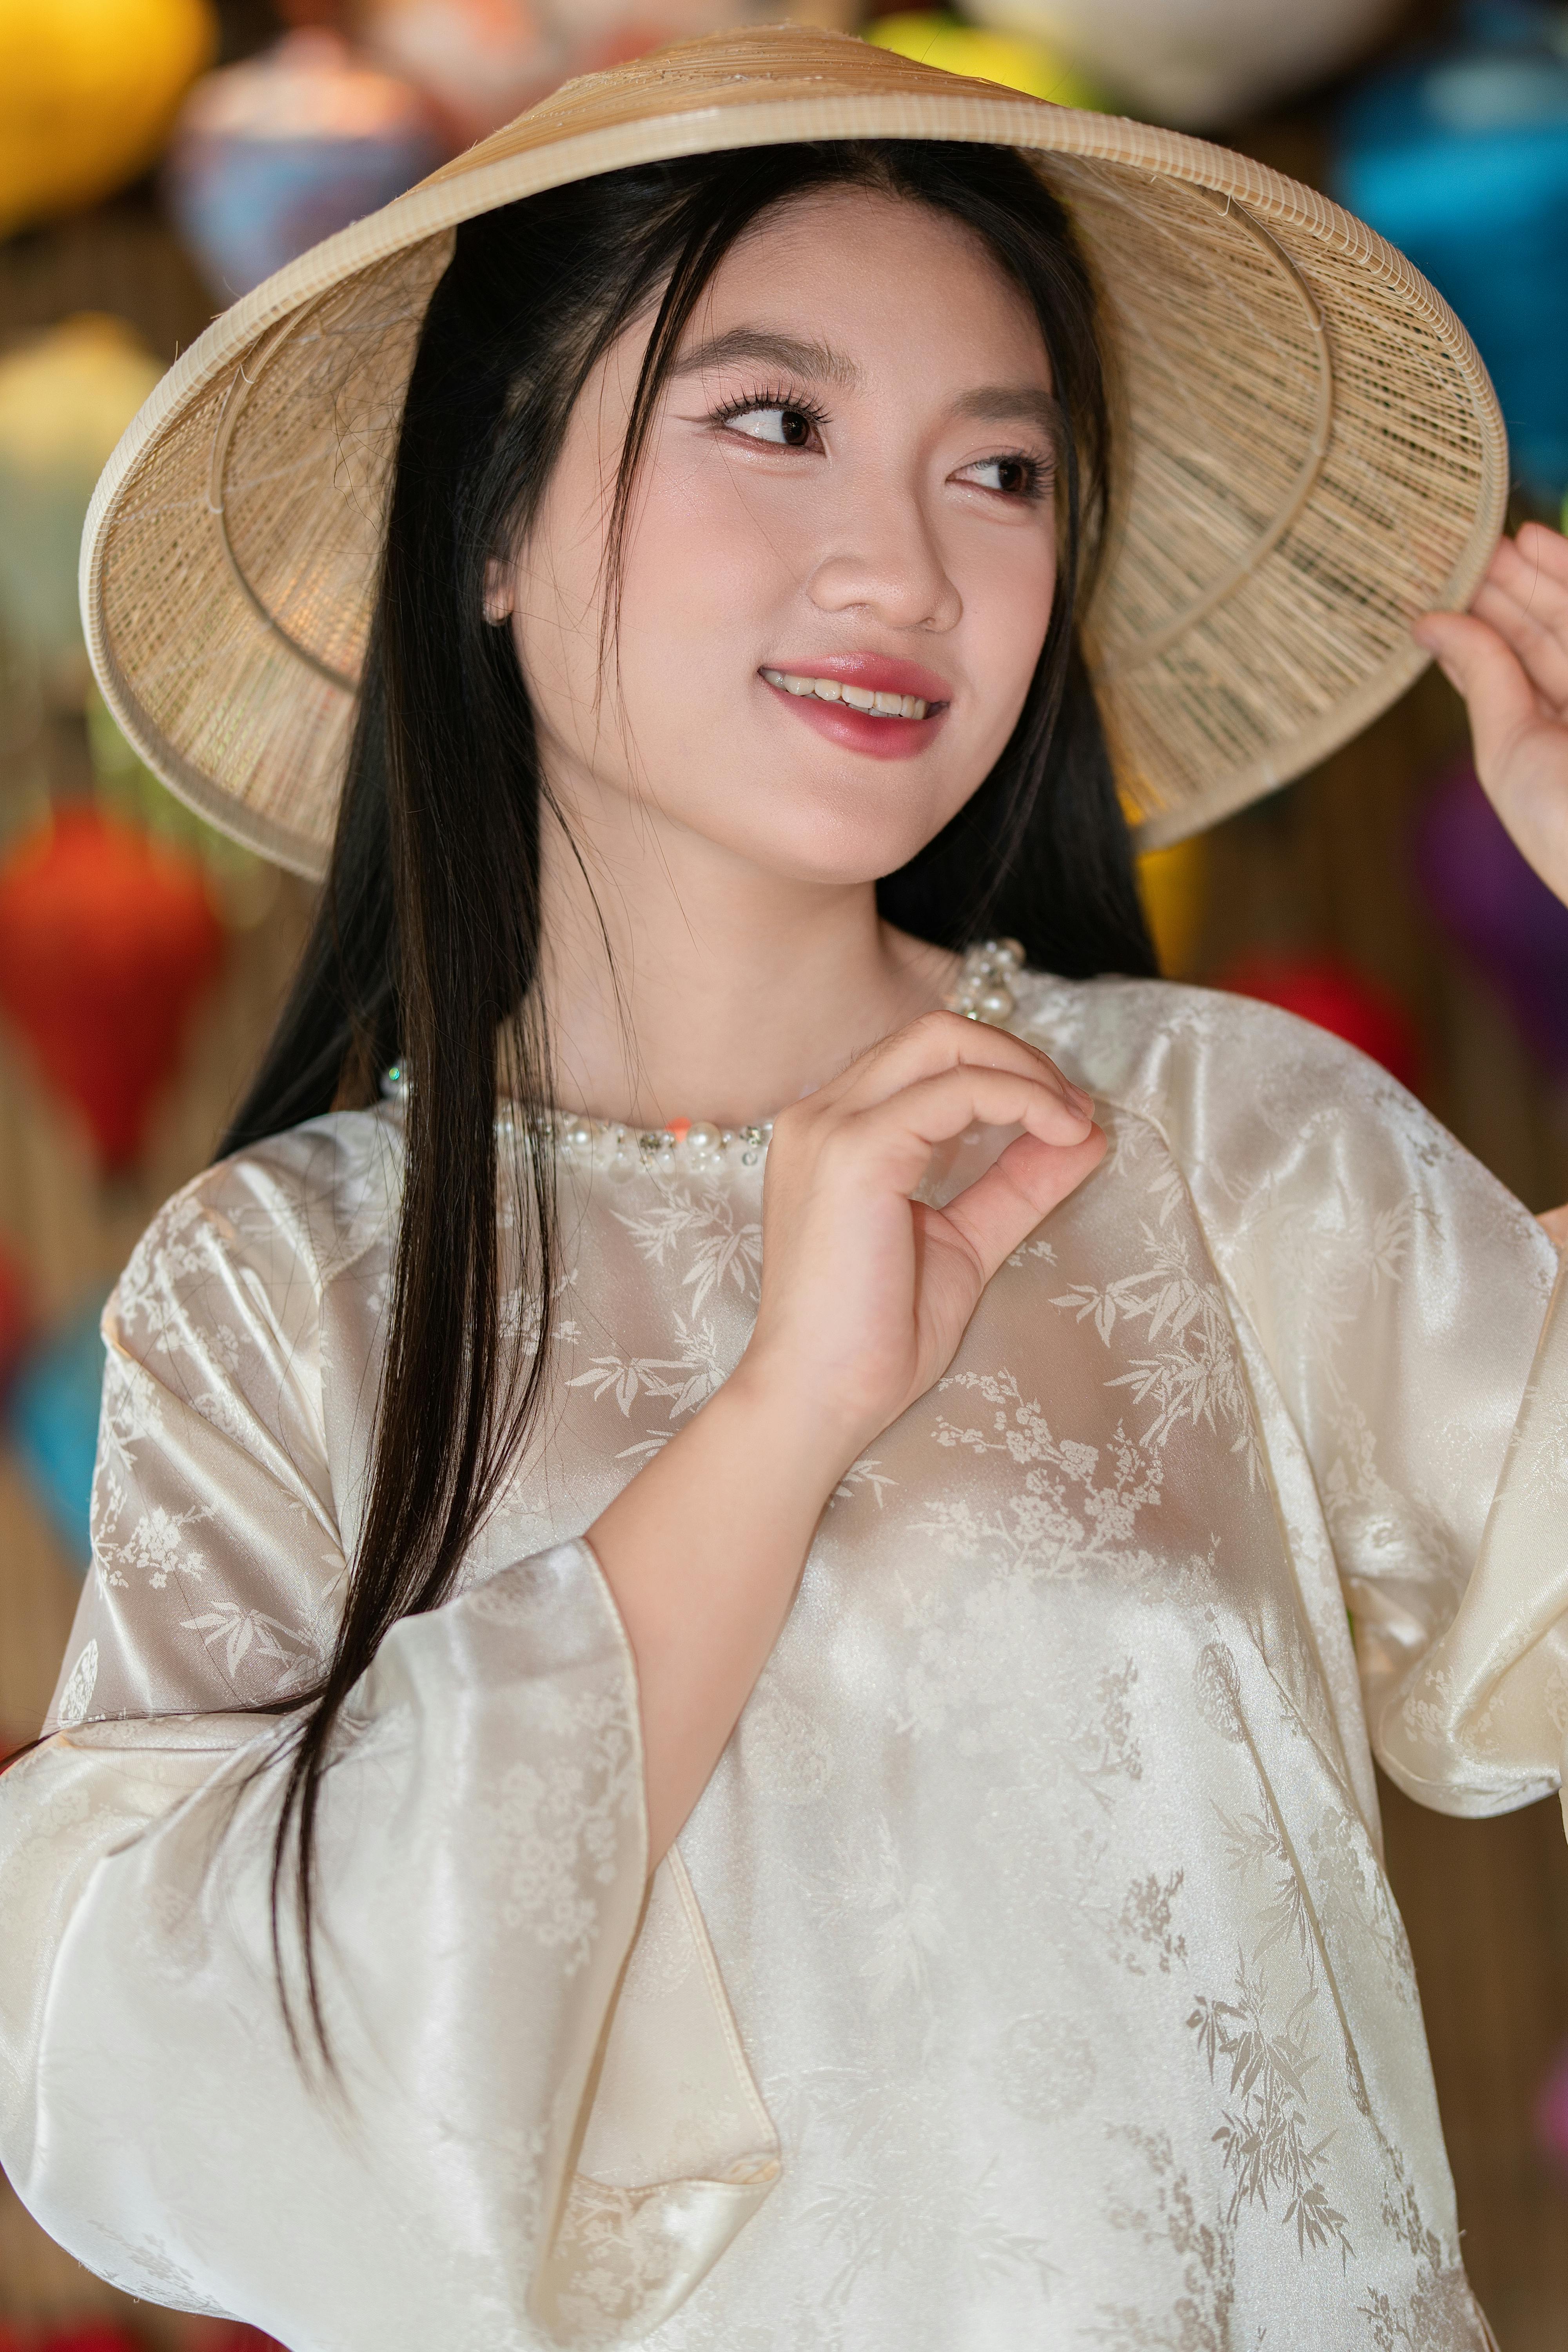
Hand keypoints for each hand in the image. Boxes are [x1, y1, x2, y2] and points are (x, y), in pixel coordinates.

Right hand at [742, 1008, 1105, 1464]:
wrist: (818, 1400)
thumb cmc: (874, 1337)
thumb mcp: (963, 1242)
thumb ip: (1015, 1185)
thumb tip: (1084, 1134)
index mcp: (833, 1131)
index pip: (926, 1060)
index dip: (1005, 1073)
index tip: (1066, 1119)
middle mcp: (821, 1113)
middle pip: (936, 1034)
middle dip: (1020, 1059)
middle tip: (1074, 1113)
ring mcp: (832, 1127)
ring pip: (946, 1045)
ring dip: (1028, 1075)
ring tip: (1074, 1124)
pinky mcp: (856, 1152)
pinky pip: (957, 1092)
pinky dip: (1020, 1099)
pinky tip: (1056, 1134)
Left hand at [1415, 522, 1567, 905]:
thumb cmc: (1563, 819)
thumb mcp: (1506, 750)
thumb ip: (1480, 677)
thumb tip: (1427, 622)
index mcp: (1548, 743)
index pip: (1506, 672)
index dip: (1475, 627)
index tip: (1438, 590)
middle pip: (1540, 635)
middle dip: (1503, 591)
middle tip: (1458, 549)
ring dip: (1533, 573)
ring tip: (1489, 538)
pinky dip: (1567, 571)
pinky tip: (1537, 540)